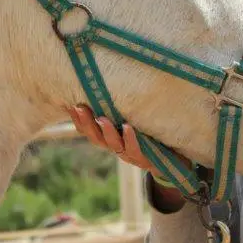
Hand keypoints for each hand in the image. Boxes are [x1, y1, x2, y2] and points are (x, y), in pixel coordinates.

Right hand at [66, 104, 190, 176]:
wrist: (172, 161)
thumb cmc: (148, 136)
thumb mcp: (132, 121)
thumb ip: (120, 109)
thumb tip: (110, 82)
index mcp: (110, 138)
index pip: (87, 130)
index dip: (78, 119)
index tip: (71, 104)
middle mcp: (116, 147)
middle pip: (96, 138)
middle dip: (86, 123)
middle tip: (79, 107)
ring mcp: (129, 154)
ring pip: (113, 145)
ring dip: (106, 131)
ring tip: (101, 117)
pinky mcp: (145, 159)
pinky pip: (135, 150)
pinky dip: (130, 138)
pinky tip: (127, 127)